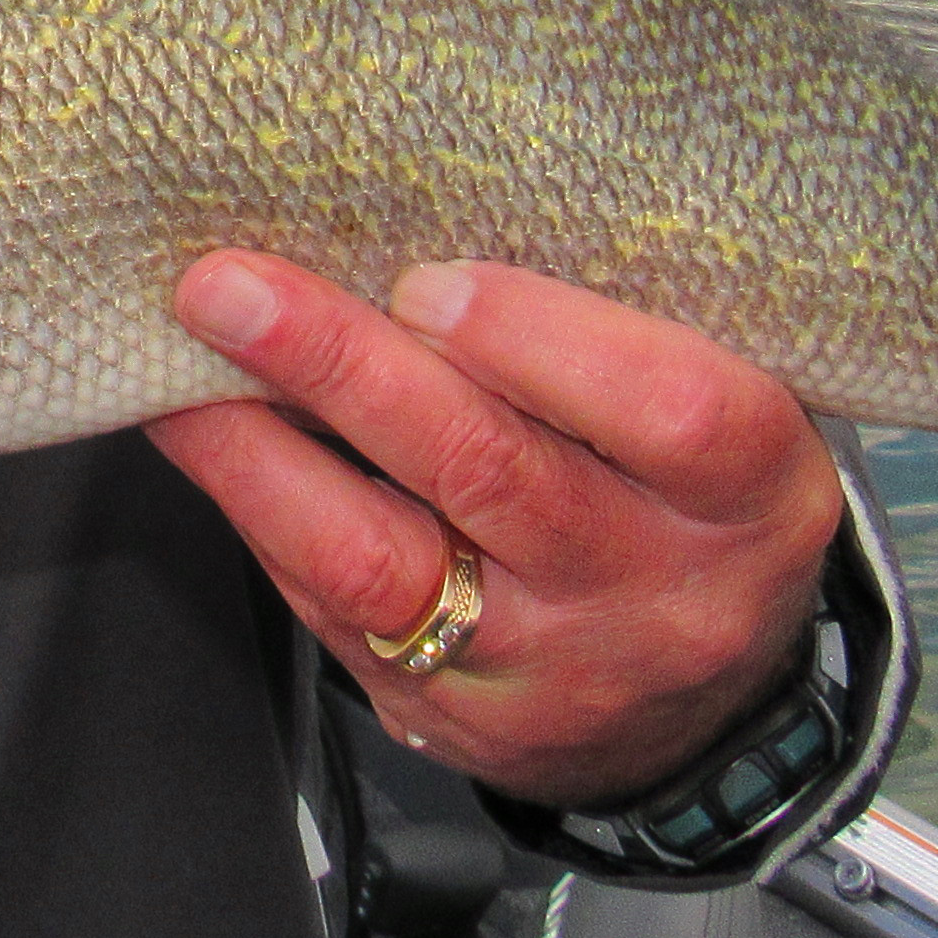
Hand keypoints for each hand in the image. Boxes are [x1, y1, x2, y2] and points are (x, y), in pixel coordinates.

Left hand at [148, 253, 840, 806]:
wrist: (705, 712)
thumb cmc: (693, 505)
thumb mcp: (717, 407)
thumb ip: (614, 332)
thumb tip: (418, 216)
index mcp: (754, 492)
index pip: (673, 411)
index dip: (539, 339)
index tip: (424, 278)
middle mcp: (660, 591)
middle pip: (496, 474)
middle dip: (346, 368)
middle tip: (235, 289)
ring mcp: (554, 670)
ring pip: (388, 566)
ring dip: (263, 454)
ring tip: (183, 367)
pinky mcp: (458, 721)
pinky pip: (338, 619)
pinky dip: (264, 517)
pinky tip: (211, 443)